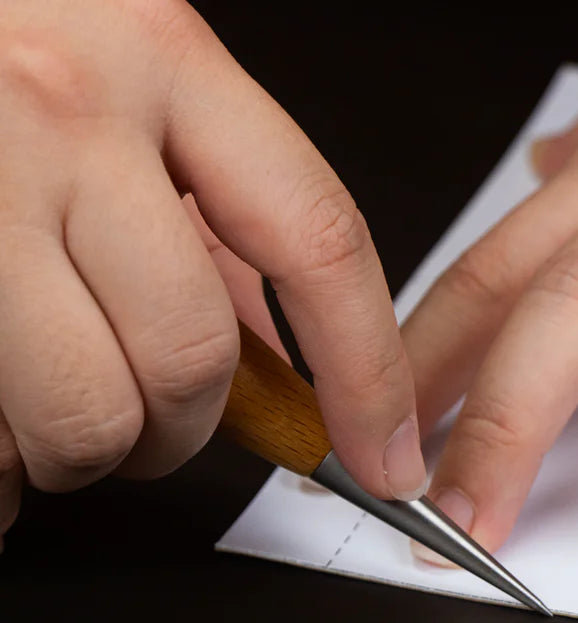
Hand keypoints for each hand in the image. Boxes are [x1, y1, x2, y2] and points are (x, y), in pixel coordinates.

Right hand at [0, 0, 426, 548]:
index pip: (319, 244)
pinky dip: (1, 458)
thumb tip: (290, 372)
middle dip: (179, 435)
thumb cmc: (8, 53)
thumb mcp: (132, 101)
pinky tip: (2, 412)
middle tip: (151, 429)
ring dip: (84, 452)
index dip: (368, 379)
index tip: (385, 459)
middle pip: (191, 360)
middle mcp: (63, 110)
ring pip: (85, 415)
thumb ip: (219, 230)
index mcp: (161, 60)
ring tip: (54, 410)